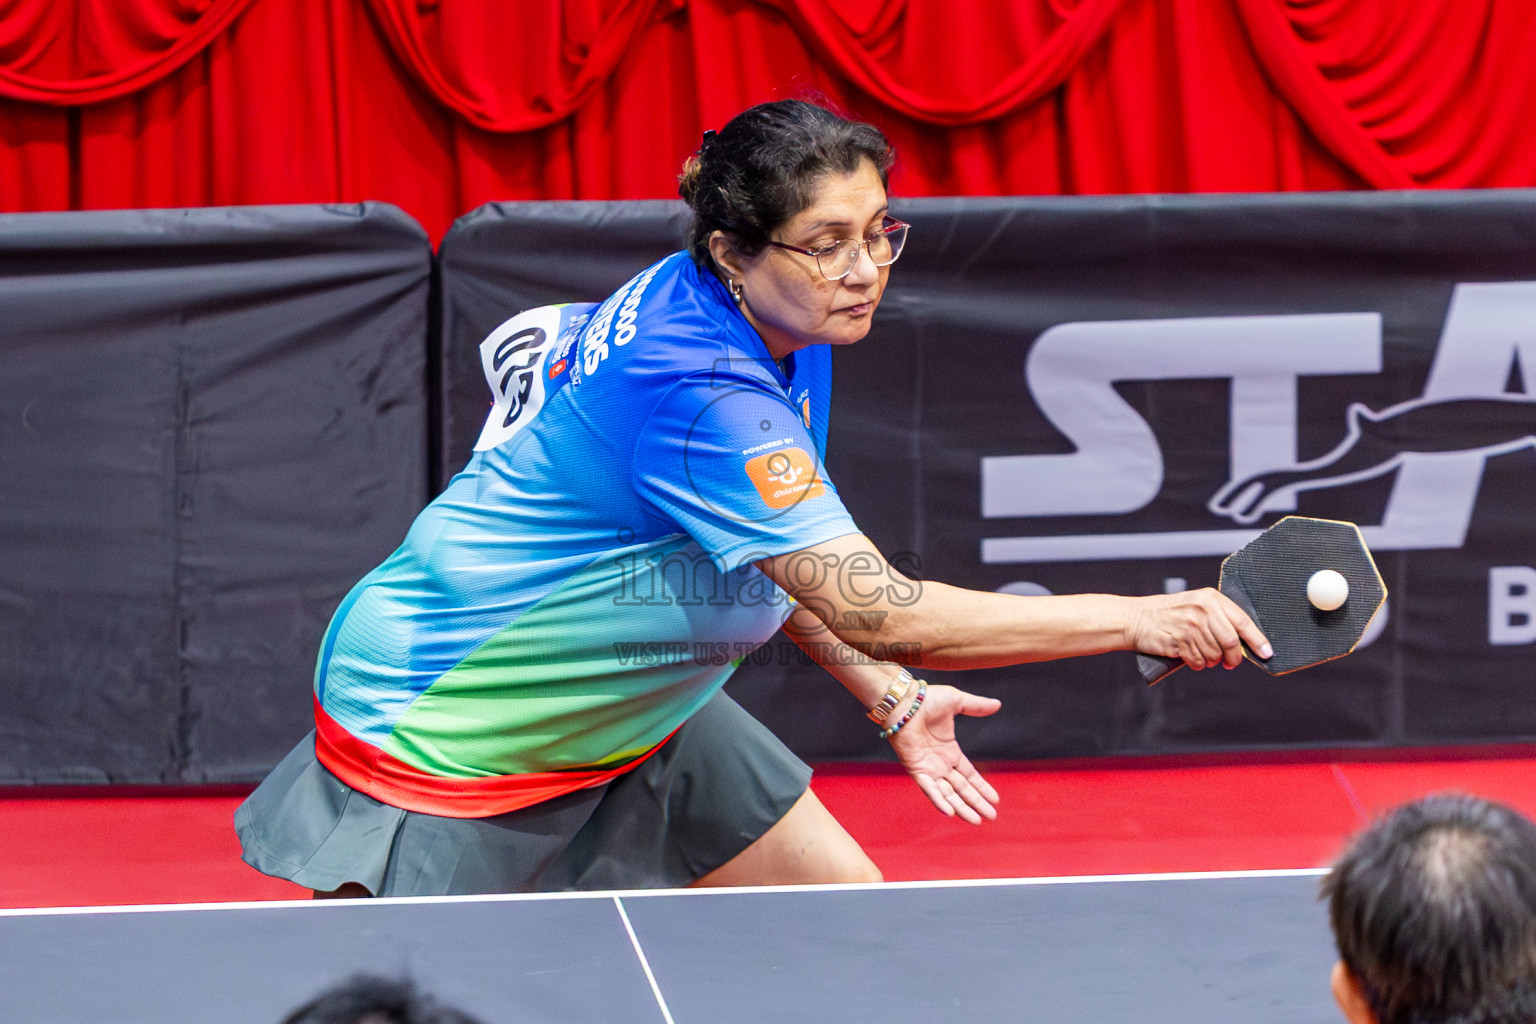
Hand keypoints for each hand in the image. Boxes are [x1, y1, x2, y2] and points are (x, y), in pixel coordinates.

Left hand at [888, 684, 1001, 823]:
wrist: (904, 701)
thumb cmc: (925, 699)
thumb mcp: (957, 701)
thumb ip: (976, 706)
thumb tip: (997, 704)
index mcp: (949, 751)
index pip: (969, 775)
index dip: (982, 787)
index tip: (995, 799)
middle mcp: (940, 764)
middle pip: (962, 789)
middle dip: (977, 803)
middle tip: (991, 816)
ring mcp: (928, 768)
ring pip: (948, 793)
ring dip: (962, 807)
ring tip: (976, 820)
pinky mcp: (916, 769)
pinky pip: (929, 788)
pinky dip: (938, 800)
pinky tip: (950, 812)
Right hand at [1129, 589, 1272, 669]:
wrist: (1135, 618)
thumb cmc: (1167, 613)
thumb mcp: (1195, 604)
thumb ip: (1218, 617)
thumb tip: (1243, 641)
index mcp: (1210, 598)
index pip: (1243, 621)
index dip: (1258, 640)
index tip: (1266, 652)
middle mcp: (1203, 610)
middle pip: (1231, 642)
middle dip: (1234, 657)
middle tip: (1231, 663)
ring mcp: (1191, 626)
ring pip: (1215, 654)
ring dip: (1212, 661)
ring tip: (1202, 656)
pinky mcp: (1180, 641)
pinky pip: (1199, 661)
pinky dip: (1197, 664)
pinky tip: (1190, 658)